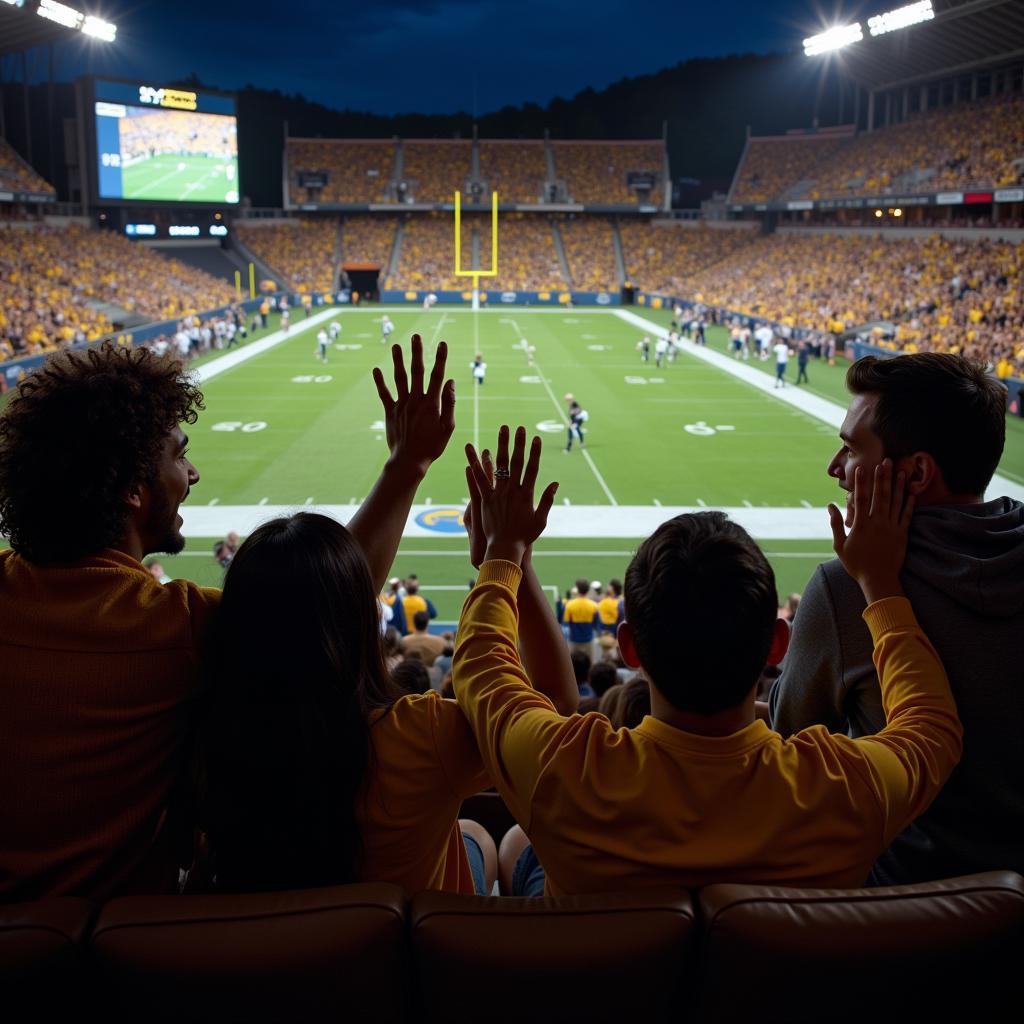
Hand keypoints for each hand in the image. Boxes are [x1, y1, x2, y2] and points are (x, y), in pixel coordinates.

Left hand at [373, 335, 454, 477]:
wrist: (409, 461)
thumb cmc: (432, 446)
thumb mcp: (448, 427)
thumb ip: (449, 403)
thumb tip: (450, 381)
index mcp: (431, 404)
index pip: (437, 376)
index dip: (440, 358)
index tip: (442, 343)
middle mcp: (415, 400)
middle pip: (416, 372)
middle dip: (417, 352)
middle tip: (416, 336)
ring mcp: (401, 405)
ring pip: (399, 379)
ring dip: (398, 361)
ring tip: (397, 346)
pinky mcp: (390, 412)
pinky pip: (384, 394)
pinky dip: (380, 382)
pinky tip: (376, 370)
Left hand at [465, 425, 557, 565]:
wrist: (505, 549)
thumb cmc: (525, 537)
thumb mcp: (540, 520)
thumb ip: (547, 500)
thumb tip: (555, 483)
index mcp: (526, 495)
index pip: (532, 468)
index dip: (534, 452)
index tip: (536, 438)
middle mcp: (512, 491)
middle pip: (516, 462)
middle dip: (517, 443)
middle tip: (517, 427)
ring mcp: (497, 494)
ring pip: (498, 466)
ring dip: (500, 446)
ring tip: (501, 431)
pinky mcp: (484, 500)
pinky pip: (479, 480)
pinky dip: (476, 466)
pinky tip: (473, 452)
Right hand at [829, 459, 913, 603]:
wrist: (878, 580)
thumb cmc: (856, 564)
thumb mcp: (840, 546)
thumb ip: (835, 524)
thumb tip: (830, 506)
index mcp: (861, 525)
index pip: (861, 498)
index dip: (862, 482)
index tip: (862, 468)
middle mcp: (877, 523)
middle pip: (880, 495)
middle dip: (882, 477)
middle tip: (885, 461)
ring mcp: (891, 528)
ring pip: (895, 502)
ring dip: (897, 485)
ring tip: (900, 471)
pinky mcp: (902, 535)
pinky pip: (906, 515)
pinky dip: (909, 503)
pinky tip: (910, 492)